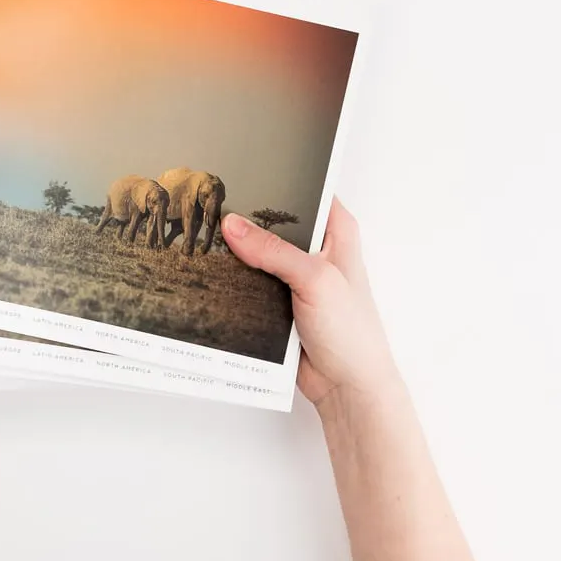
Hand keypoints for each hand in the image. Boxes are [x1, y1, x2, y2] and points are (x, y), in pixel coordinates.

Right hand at [222, 199, 397, 409]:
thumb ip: (273, 250)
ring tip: (208, 237)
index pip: (305, 191)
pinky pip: (251, 282)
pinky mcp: (279, 300)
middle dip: (249, 219)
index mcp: (337, 230)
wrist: (346, 386)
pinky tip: (216, 273)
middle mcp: (318, 248)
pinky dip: (237, 280)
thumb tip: (233, 225)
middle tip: (217, 208)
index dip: (277, 182)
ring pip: (259, 253)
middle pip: (275, 221)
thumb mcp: (315, 279)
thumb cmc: (351, 332)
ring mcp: (297, 275)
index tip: (244, 173)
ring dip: (240, 253)